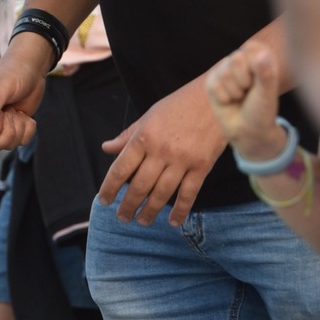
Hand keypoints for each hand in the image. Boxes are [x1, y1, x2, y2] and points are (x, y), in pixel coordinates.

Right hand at [0, 38, 49, 153]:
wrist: (30, 69)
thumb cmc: (13, 71)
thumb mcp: (4, 83)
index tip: (2, 111)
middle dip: (8, 132)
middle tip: (12, 112)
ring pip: (4, 147)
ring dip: (18, 130)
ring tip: (17, 111)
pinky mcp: (9, 129)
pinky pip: (19, 143)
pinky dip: (27, 131)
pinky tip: (24, 115)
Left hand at [101, 79, 228, 225]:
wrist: (215, 98)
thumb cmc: (179, 105)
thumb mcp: (149, 115)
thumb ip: (128, 135)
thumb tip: (107, 148)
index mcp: (144, 136)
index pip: (121, 168)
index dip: (110, 188)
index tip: (104, 201)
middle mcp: (160, 151)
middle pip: (139, 186)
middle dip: (128, 205)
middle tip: (122, 217)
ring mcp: (182, 160)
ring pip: (161, 194)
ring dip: (150, 211)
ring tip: (142, 221)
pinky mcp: (202, 166)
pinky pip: (188, 194)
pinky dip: (180, 210)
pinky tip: (173, 221)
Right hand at [203, 42, 287, 163]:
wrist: (247, 131)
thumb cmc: (262, 110)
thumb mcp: (268, 93)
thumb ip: (266, 72)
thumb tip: (262, 54)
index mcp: (258, 58)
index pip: (252, 47)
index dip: (255, 64)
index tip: (261, 80)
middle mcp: (241, 61)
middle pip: (236, 58)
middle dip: (244, 80)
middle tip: (249, 91)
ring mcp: (225, 70)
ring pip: (224, 72)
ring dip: (235, 91)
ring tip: (240, 97)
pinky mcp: (212, 81)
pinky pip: (214, 84)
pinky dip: (223, 97)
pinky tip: (229, 101)